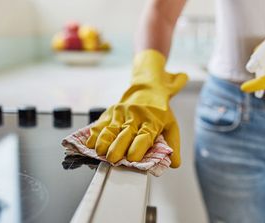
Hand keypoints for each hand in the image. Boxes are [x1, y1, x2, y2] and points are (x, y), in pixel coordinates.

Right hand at [86, 50, 187, 167]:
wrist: (147, 89)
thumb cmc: (159, 111)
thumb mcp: (171, 125)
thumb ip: (172, 145)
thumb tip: (174, 164)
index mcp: (151, 122)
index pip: (144, 136)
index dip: (138, 147)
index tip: (132, 158)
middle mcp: (135, 117)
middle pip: (125, 133)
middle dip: (117, 147)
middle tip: (113, 159)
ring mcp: (121, 114)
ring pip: (110, 129)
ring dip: (104, 141)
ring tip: (100, 152)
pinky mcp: (110, 112)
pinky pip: (100, 124)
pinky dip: (94, 134)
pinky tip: (90, 143)